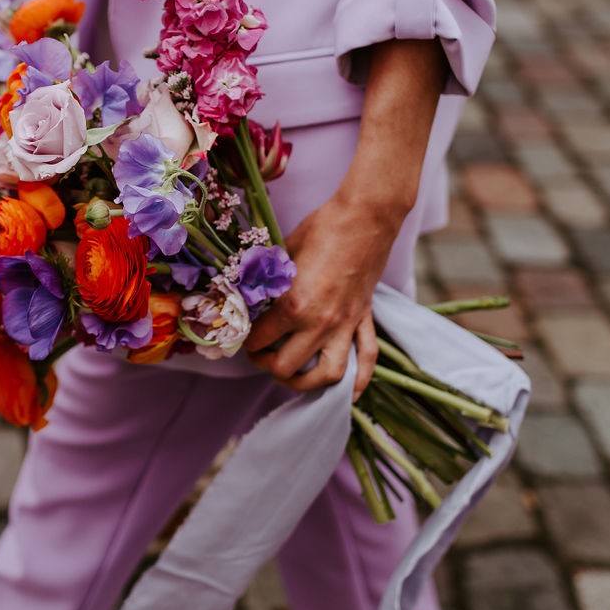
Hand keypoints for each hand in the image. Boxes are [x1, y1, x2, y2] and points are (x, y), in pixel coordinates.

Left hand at [246, 192, 403, 399]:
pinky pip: (366, 359)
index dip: (246, 341)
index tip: (243, 336)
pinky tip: (348, 393)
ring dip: (307, 384)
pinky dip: (359, 380)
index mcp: (294, 305)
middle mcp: (320, 323)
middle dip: (267, 364)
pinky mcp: (364, 319)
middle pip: (287, 366)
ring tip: (292, 377)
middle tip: (260, 355)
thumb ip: (269, 283)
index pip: (260, 340)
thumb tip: (250, 296)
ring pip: (328, 375)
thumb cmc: (321, 228)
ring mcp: (346, 325)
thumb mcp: (284, 255)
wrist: (364, 217)